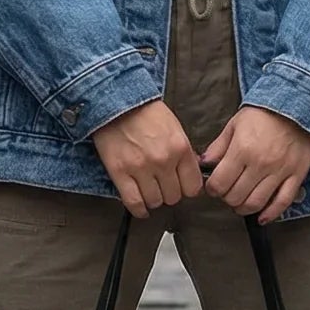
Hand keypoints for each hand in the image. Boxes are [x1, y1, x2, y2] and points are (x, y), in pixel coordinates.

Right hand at [93, 100, 203, 217]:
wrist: (116, 100)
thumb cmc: (145, 112)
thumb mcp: (175, 128)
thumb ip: (183, 152)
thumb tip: (189, 174)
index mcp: (180, 148)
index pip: (193, 187)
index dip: (187, 188)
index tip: (182, 186)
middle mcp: (163, 161)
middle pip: (174, 197)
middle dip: (169, 193)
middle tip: (163, 185)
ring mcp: (141, 168)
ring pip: (155, 201)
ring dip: (153, 198)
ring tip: (149, 190)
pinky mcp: (120, 173)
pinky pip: (134, 202)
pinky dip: (139, 209)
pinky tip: (141, 207)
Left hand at [201, 107, 309, 222]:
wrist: (297, 105)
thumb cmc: (264, 114)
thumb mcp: (235, 125)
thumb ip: (218, 147)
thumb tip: (203, 163)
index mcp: (242, 149)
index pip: (219, 183)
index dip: (212, 189)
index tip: (213, 187)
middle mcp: (260, 163)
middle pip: (236, 196)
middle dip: (227, 198)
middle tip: (227, 192)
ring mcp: (279, 172)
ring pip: (256, 203)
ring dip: (244, 208)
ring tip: (240, 203)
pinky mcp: (296, 176)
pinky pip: (283, 202)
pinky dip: (271, 214)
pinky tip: (262, 217)